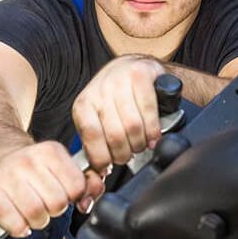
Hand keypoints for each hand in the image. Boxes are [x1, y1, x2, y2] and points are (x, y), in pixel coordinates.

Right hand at [0, 141, 104, 236]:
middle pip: (58, 204)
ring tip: (33, 210)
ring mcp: (8, 177)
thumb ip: (86, 183)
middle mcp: (28, 161)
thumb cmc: (35, 168)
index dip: (73, 196)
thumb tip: (87, 202)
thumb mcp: (64, 166)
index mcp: (51, 151)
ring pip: (37, 216)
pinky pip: (15, 224)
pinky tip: (19, 218)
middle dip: (55, 209)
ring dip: (38, 220)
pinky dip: (20, 228)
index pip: (77, 187)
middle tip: (46, 201)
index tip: (63, 192)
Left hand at [72, 55, 164, 170]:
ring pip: (133, 125)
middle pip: (115, 134)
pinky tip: (153, 135)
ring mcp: (120, 80)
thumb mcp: (97, 118)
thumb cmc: (115, 99)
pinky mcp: (141, 74)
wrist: (133, 67)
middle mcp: (99, 90)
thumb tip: (98, 172)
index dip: (102, 157)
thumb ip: (96, 142)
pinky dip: (154, 128)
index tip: (109, 166)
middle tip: (129, 154)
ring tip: (141, 144)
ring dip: (141, 142)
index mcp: (84, 104)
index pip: (91, 136)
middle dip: (125, 153)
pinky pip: (149, 110)